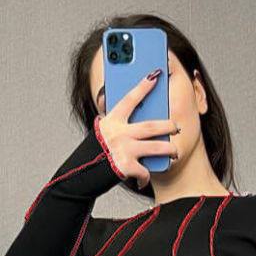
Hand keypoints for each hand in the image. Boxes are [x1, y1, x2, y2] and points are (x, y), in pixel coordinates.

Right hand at [95, 72, 179, 189]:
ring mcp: (124, 149)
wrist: (79, 175)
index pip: (130, 99)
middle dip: (167, 125)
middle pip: (151, 126)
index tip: (155, 75)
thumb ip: (110, 118)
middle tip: (176, 126)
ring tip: (175, 152)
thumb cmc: (93, 153)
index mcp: (112, 121)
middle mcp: (118, 133)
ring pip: (156, 147)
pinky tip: (143, 180)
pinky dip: (145, 178)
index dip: (143, 87)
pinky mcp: (126, 167)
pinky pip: (144, 172)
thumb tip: (107, 97)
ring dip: (169, 150)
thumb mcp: (100, 131)